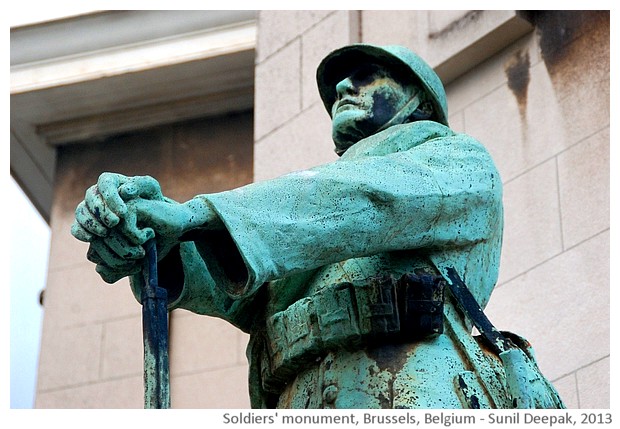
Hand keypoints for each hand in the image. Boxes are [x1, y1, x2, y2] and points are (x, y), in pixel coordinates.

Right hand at [71, 172, 163, 243]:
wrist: (147, 218)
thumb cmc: (150, 200)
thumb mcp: (150, 189)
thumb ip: (140, 184)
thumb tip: (124, 190)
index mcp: (110, 181)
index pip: (105, 183)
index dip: (111, 198)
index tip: (124, 212)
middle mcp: (96, 193)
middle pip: (90, 198)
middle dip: (101, 212)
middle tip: (115, 224)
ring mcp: (88, 208)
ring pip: (81, 212)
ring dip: (91, 223)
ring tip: (106, 233)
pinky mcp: (85, 224)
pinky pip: (76, 227)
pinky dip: (81, 232)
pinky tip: (92, 239)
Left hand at [71, 172, 222, 282]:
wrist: (179, 229)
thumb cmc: (157, 244)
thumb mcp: (136, 263)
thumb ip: (117, 270)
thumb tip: (99, 269)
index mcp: (105, 235)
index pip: (93, 256)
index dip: (112, 267)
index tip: (132, 268)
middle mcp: (106, 222)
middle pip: (98, 248)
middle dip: (120, 262)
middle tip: (139, 261)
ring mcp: (117, 212)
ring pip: (109, 238)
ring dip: (129, 251)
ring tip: (143, 250)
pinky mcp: (131, 205)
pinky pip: (126, 228)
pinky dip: (139, 238)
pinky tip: (150, 232)